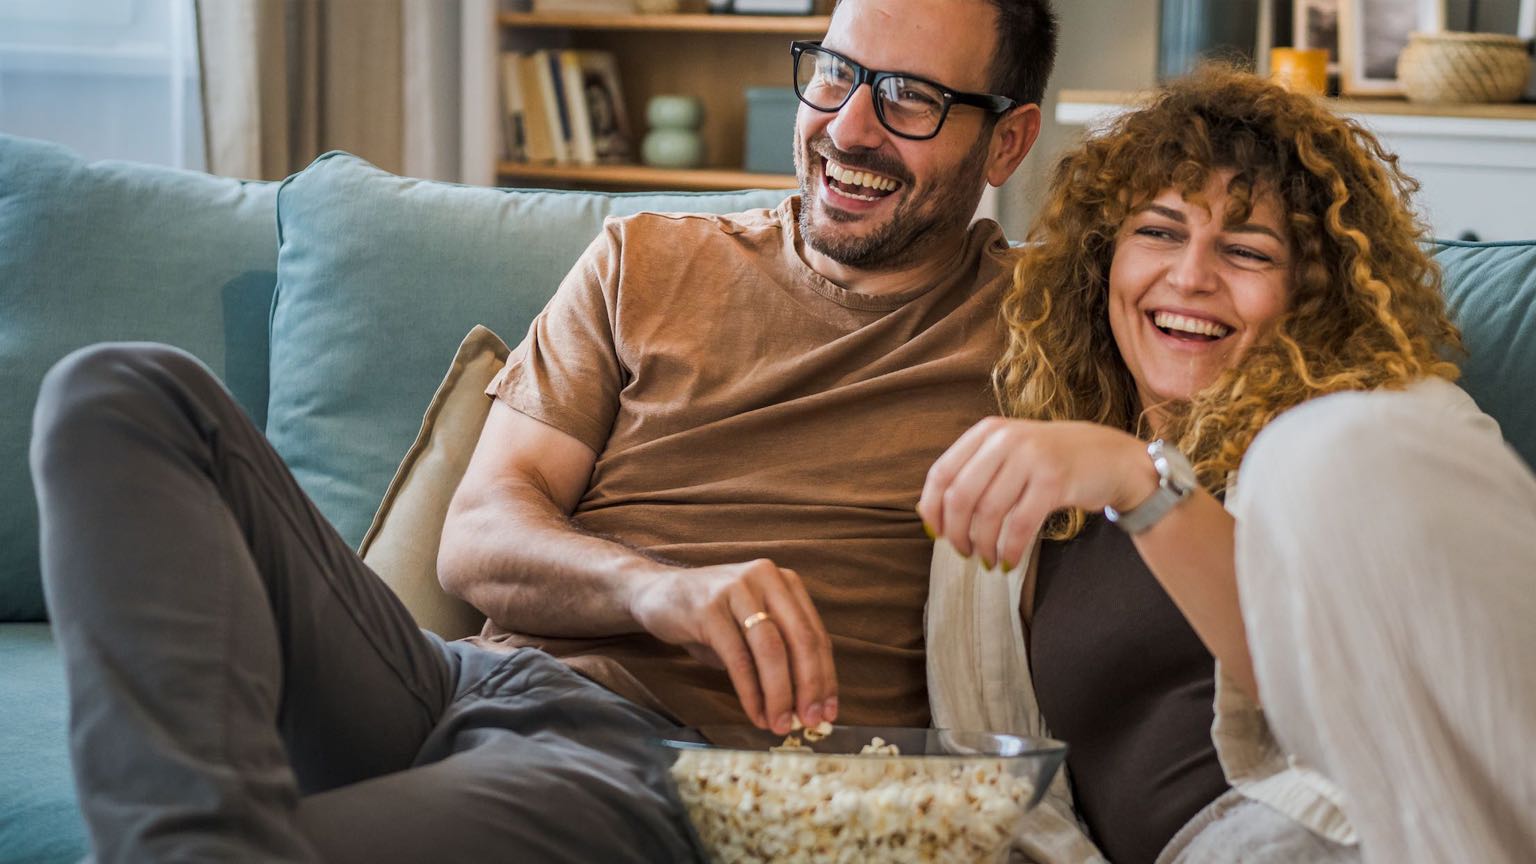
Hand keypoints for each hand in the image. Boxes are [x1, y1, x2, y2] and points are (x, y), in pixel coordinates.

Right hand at [628, 560, 837, 734]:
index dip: (825, 677)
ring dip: (779, 694)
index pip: (815, 635)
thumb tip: (805, 705)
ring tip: (779, 724)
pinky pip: (738, 658)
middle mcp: (766, 578)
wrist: (656, 593)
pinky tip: (755, 714)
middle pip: (800, 640)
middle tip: (809, 722)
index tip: (829, 711)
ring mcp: (737, 589)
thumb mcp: (752, 628)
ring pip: (771, 650)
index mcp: (785, 582)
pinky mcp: (709, 608)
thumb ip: (779, 654)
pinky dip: (750, 692)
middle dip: (809, 687)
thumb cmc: (712, 618)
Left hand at [917, 418, 1156, 568]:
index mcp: (987, 432)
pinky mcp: (1054, 480)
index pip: (942, 473)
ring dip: (983, 545)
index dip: (932, 510)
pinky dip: (1009, 549)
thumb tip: (927, 515)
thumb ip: (973, 474)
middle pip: (961, 496)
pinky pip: (1020, 524)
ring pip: (989, 512)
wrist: (1110, 457)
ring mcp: (1031, 457)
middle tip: (963, 553)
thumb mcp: (1009, 454)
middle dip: (956, 533)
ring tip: (987, 561)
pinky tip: (1008, 562)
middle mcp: (1006, 439)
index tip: (935, 536)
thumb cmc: (1050, 463)